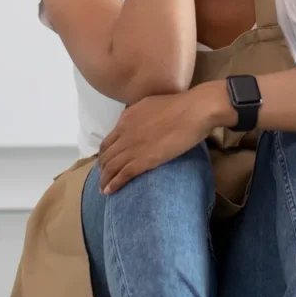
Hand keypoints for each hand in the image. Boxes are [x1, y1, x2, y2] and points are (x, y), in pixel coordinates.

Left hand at [98, 83, 227, 194]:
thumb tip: (138, 122)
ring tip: (103, 189)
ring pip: (110, 167)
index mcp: (126, 119)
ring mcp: (132, 147)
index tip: (105, 162)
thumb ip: (140, 115)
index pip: (108, 141)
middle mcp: (124, 133)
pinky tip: (109, 191)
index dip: (104, 154)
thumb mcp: (150, 104)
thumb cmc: (180, 105)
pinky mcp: (143, 160)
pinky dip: (113, 184)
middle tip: (103, 178)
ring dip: (104, 179)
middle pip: (106, 155)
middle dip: (102, 168)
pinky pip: (122, 175)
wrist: (193, 111)